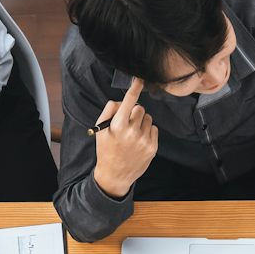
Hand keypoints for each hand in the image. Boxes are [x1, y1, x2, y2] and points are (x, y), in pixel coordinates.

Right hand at [92, 77, 159, 198]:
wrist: (115, 175)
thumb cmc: (106, 149)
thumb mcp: (100, 130)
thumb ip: (109, 111)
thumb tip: (121, 101)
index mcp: (118, 125)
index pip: (129, 101)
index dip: (135, 88)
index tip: (140, 78)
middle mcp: (132, 132)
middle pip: (140, 108)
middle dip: (134, 112)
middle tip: (127, 124)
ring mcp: (144, 140)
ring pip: (148, 118)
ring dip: (141, 122)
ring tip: (132, 134)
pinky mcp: (152, 147)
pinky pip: (154, 129)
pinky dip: (148, 131)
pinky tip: (139, 141)